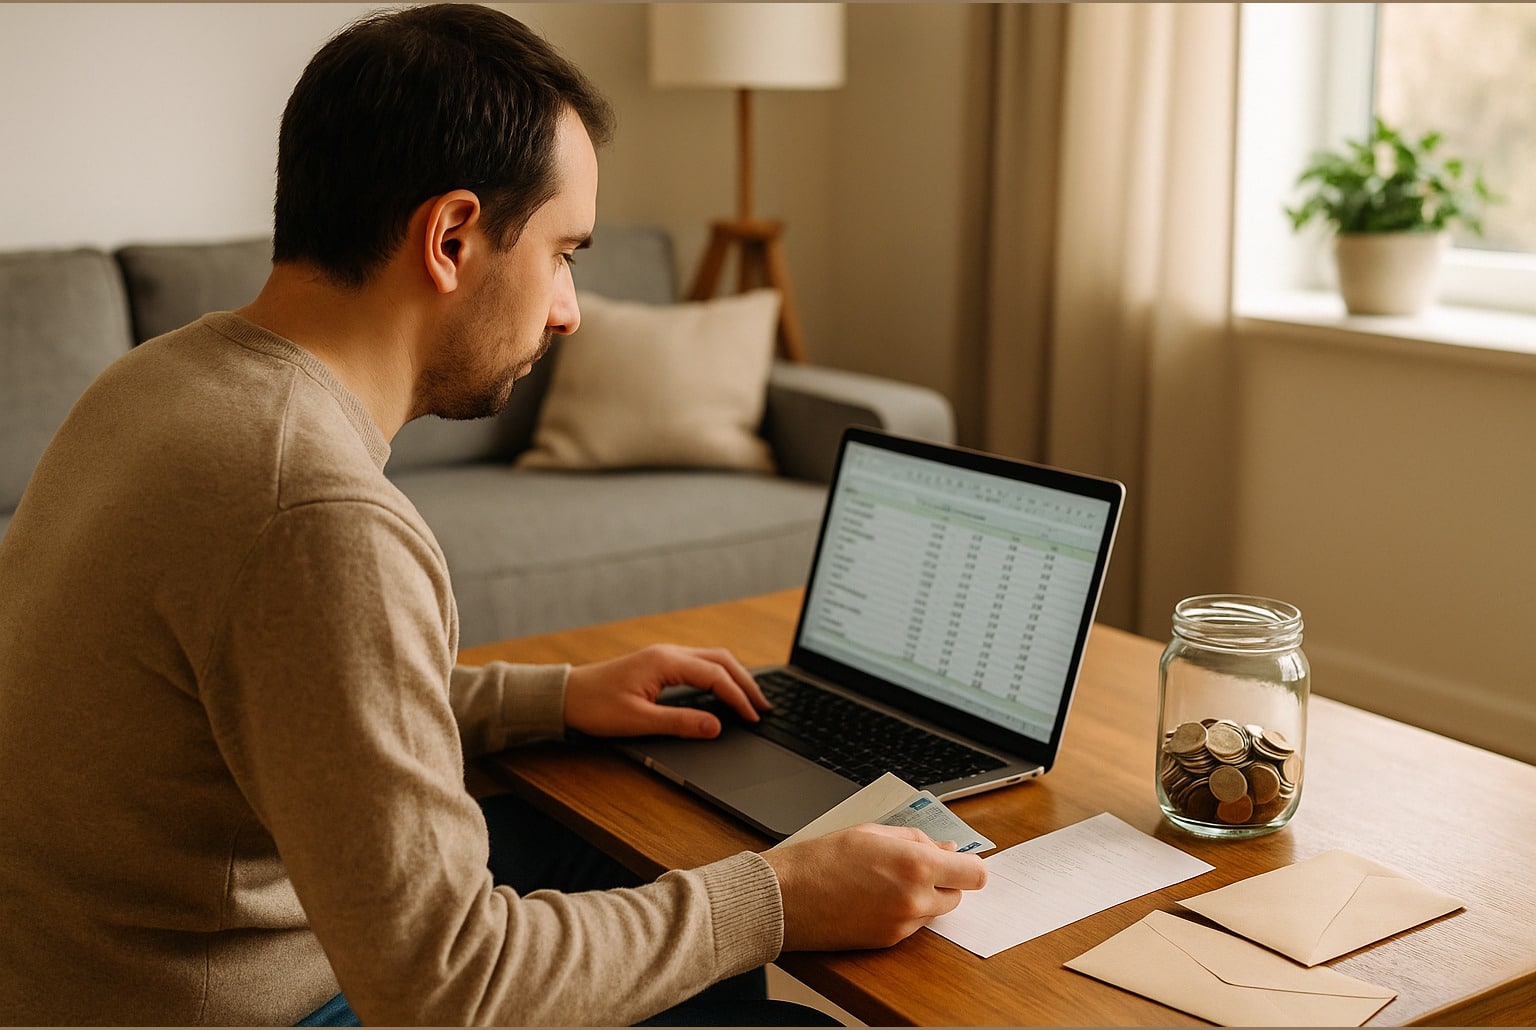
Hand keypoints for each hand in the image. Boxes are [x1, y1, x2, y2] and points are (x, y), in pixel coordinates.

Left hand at [563, 643, 769, 738]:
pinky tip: (723, 692)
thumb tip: (716, 726)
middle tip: (764, 706)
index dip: (738, 697)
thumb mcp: (638, 720)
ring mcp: (664, 656)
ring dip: (734, 677)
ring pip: (712, 659)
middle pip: (721, 660)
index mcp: (665, 662)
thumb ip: (680, 723)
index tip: (754, 717)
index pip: (716, 675)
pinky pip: (699, 664)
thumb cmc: (594, 706)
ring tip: (751, 699)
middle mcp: (668, 653)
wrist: (564, 695)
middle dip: (746, 682)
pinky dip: (719, 676)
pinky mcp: (659, 665)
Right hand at [762, 823, 987, 950]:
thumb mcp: (872, 833)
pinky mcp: (889, 941)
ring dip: (924, 897)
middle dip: (944, 880)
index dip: (970, 866)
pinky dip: (904, 912)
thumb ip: (916, 839)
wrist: (787, 898)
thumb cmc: (822, 859)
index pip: (975, 874)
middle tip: (912, 866)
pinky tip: (875, 898)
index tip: (961, 861)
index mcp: (916, 864)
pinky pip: (912, 925)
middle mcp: (916, 898)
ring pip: (935, 911)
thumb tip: (946, 848)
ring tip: (886, 881)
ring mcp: (903, 924)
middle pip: (958, 895)